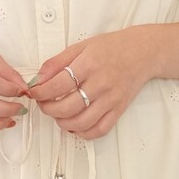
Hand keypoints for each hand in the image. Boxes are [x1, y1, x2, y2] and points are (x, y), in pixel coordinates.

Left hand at [29, 28, 157, 137]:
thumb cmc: (113, 48)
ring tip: (58, 114)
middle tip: (43, 104)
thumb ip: (57, 62)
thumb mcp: (82, 46)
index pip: (58, 85)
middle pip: (67, 107)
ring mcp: (111, 99)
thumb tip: (38, 78)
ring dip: (62, 123)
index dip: (41, 92)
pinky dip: (83, 132)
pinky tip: (75, 124)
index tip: (35, 92)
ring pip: (81, 123)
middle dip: (48, 109)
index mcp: (90, 64)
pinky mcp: (119, 110)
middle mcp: (101, 83)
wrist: (143, 53)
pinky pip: (99, 130)